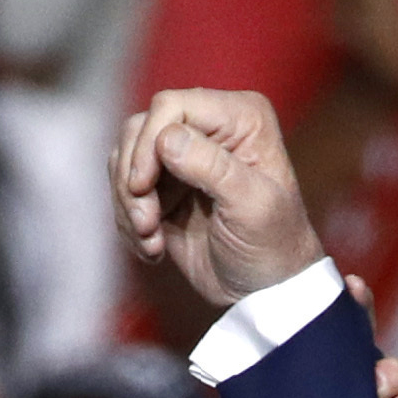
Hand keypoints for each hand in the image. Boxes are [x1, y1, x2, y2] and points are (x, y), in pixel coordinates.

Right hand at [116, 90, 332, 312]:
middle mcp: (210, 128)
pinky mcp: (165, 187)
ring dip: (129, 204)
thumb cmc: (272, 246)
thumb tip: (167, 139)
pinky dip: (128, 220)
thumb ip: (213, 167)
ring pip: (125, 158)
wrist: (266, 292)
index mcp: (240, 118)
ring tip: (151, 241)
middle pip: (140, 128)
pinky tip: (153, 248)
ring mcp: (183, 157)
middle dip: (132, 179)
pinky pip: (125, 188)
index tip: (141, 186)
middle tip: (145, 224)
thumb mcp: (252, 206)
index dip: (148, 143)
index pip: (172, 106)